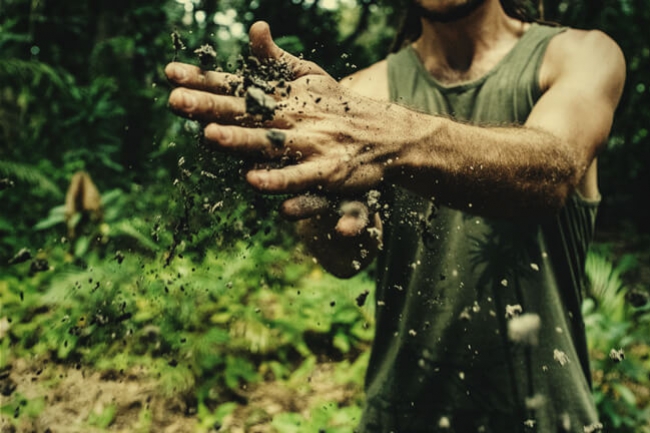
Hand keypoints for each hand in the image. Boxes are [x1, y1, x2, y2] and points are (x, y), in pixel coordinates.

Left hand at [165, 21, 399, 197]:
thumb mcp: (309, 76)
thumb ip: (276, 59)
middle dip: (209, 107)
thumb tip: (255, 26)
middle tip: (175, 101)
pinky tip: (255, 181)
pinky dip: (280, 180)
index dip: (203, 79)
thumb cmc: (338, 106)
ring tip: (210, 137)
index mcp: (282, 97)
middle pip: (245, 112)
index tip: (169, 73)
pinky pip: (301, 178)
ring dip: (241, 141)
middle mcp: (292, 118)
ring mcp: (310, 145)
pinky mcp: (328, 172)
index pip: (236, 86)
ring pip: (270, 143)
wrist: (384, 135)